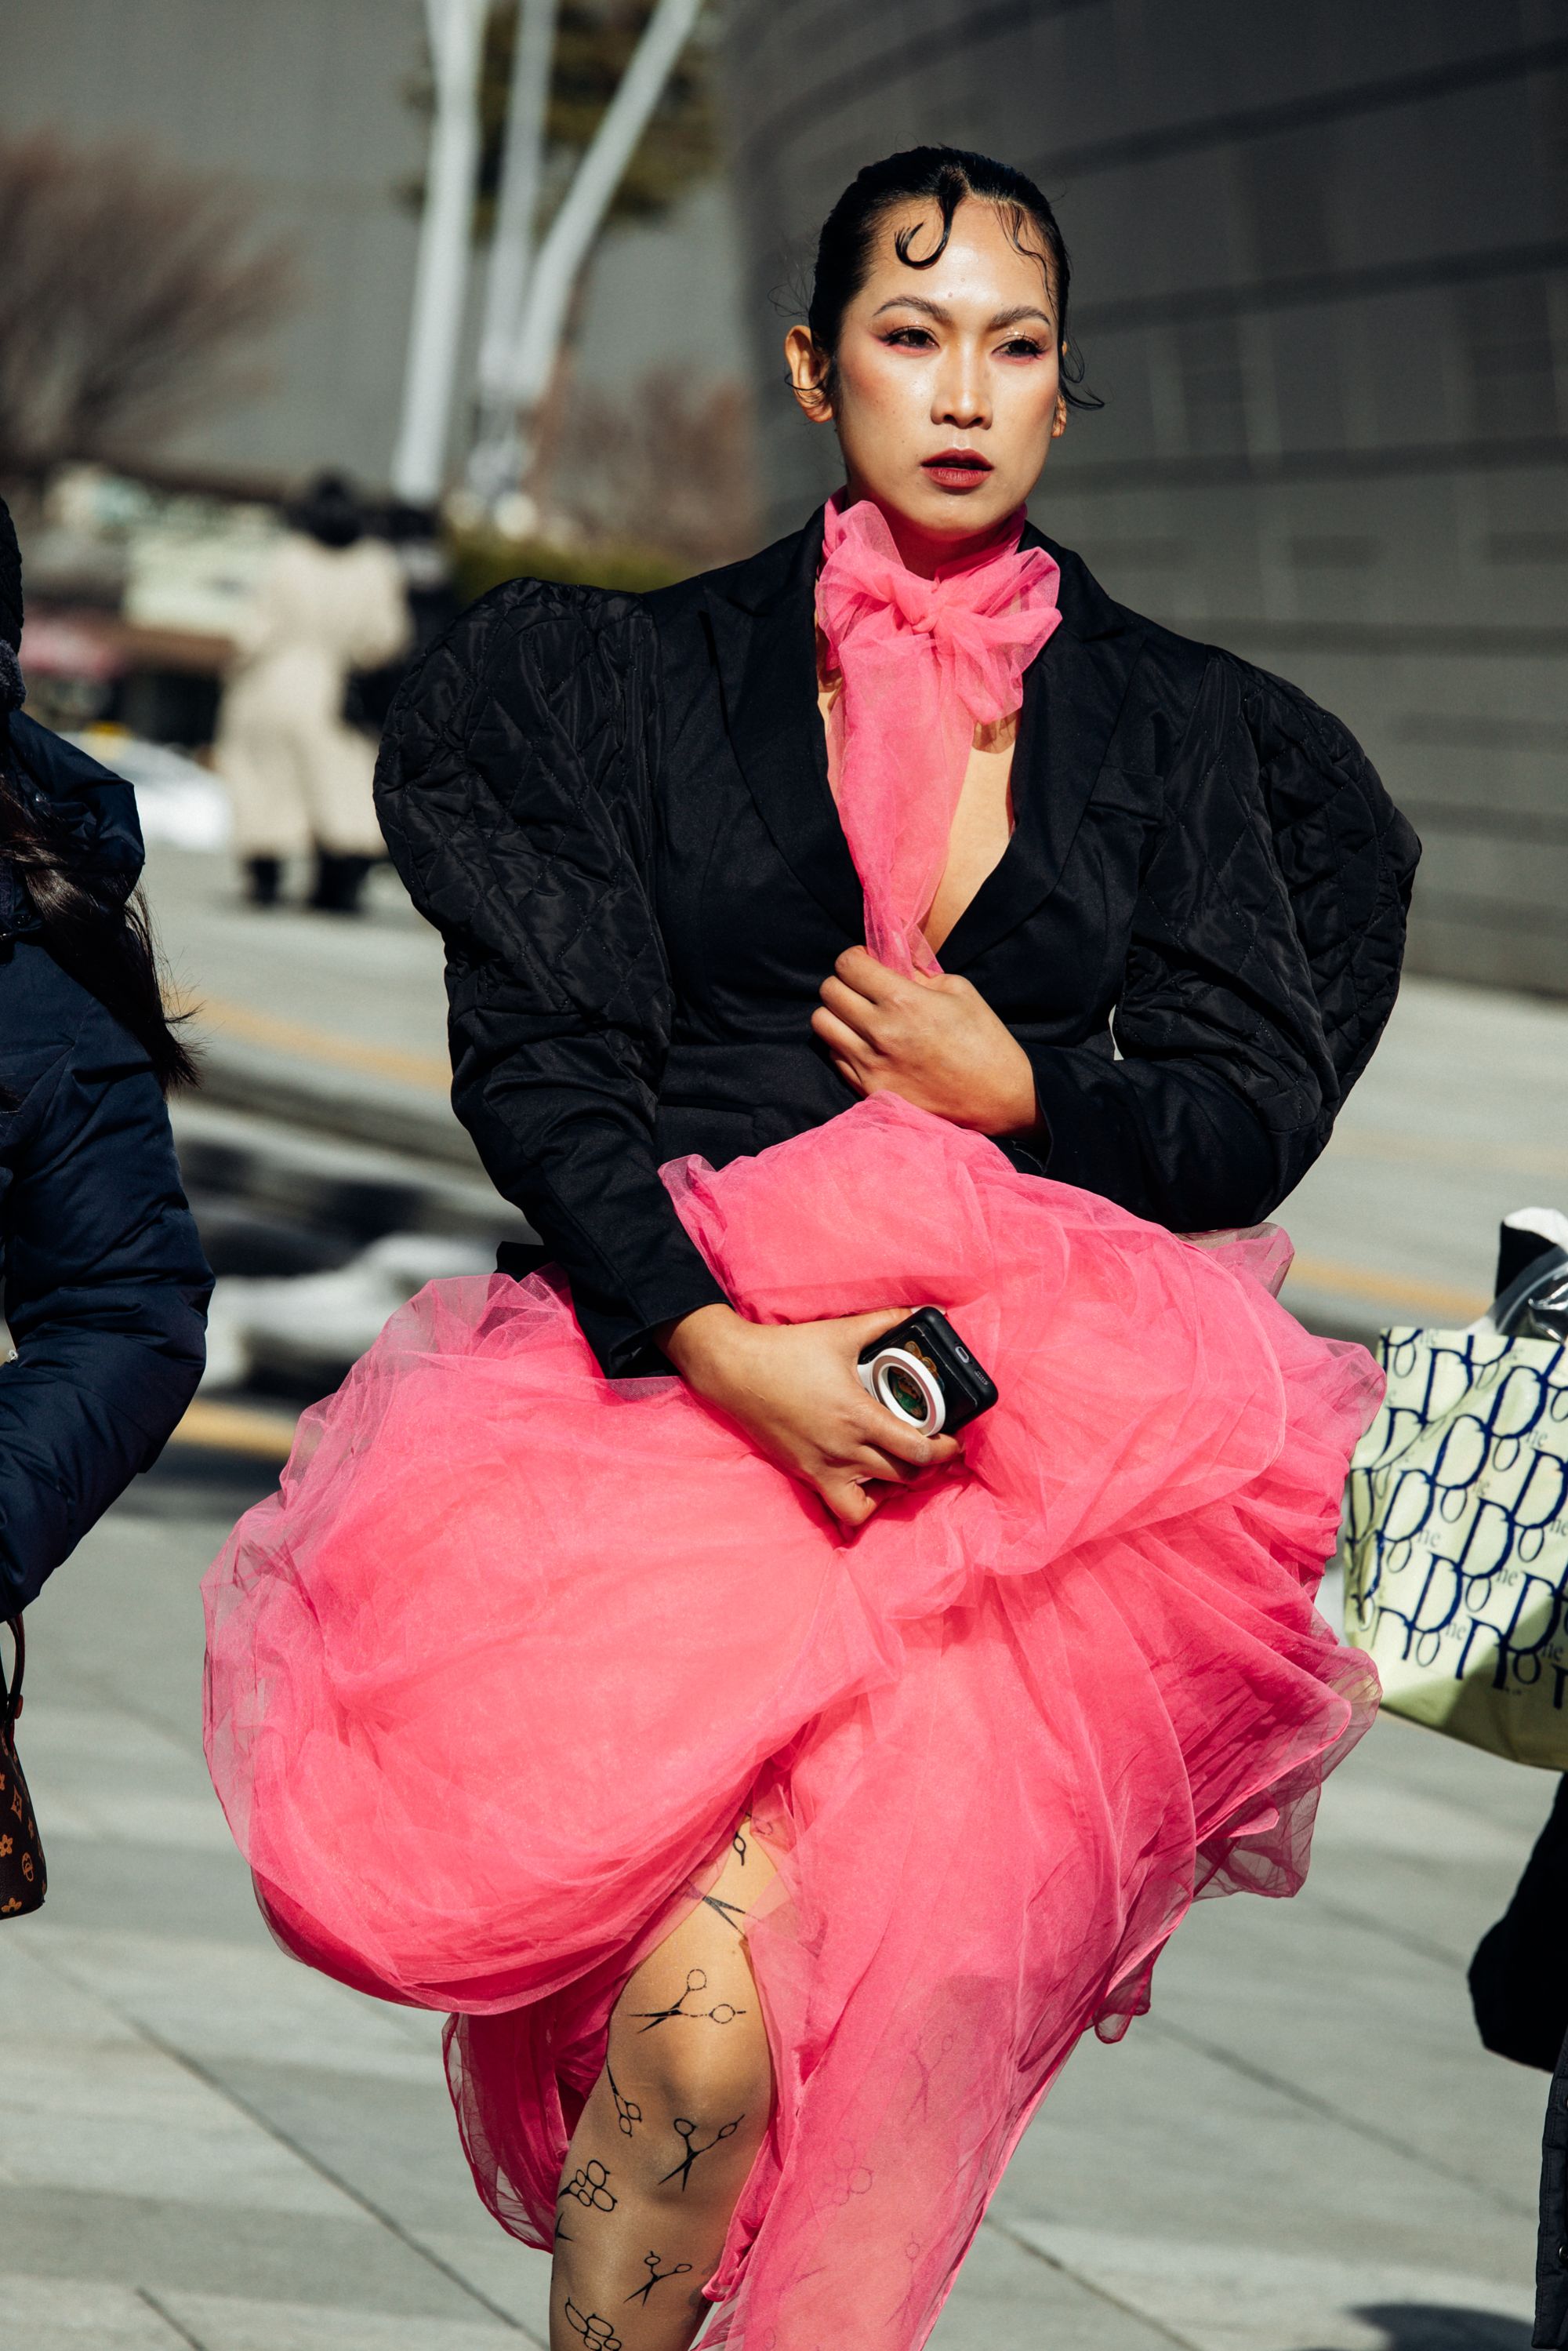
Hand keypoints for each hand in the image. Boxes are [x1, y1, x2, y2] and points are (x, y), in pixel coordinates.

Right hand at [658, 1302, 961, 1527]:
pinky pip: (844, 1508)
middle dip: (929, 1465)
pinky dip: (863, 1504)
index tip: (953, 1438)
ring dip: (898, 1487)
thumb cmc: (787, 1351)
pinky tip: (868, 1482)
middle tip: (935, 1448)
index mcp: (858, 1415)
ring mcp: (823, 1467)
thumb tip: (920, 1311)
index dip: (944, 1448)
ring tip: (903, 1466)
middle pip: (905, 1476)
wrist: (735, 1372)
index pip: (917, 1450)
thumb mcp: (841, 1332)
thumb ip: (885, 1322)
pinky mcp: (806, 1474)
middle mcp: (844, 1449)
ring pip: (877, 1500)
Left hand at [812, 946, 1040, 1134]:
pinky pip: (835, 1057)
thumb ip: (918, 972)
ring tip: (860, 1017)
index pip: (847, 965)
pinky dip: (845, 1045)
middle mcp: (880, 1033)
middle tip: (862, 988)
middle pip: (828, 992)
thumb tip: (889, 961)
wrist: (1001, 1099)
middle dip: (843, 983)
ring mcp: (871, 1065)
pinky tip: (869, 1045)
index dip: (855, 958)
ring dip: (837, 1015)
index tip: (867, 963)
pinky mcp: (870, 1090)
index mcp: (904, 1001)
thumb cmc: (985, 1041)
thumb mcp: (960, 990)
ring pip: (822, 1025)